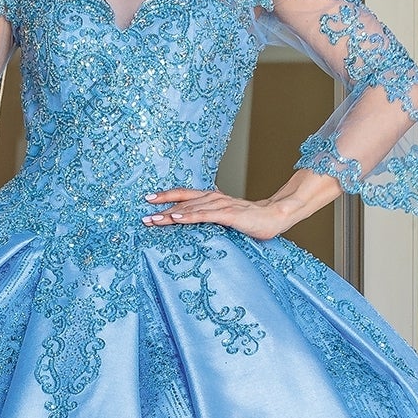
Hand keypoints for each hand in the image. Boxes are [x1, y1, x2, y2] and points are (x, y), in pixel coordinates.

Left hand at [143, 186, 292, 241]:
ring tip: (153, 220)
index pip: (184, 195)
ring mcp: (220, 205)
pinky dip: (189, 217)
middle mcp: (213, 198)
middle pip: (182, 201)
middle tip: (143, 216)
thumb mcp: (225, 217)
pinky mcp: (228, 214)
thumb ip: (211, 217)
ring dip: (170, 214)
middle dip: (161, 208)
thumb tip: (195, 223)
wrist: (274, 217)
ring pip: (189, 209)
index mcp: (211, 198)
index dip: (166, 196)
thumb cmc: (250, 220)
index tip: (148, 199)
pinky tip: (176, 219)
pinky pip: (204, 215)